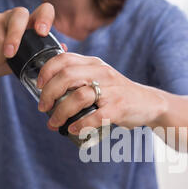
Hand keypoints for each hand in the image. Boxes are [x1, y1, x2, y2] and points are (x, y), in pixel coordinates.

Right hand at [0, 3, 54, 76]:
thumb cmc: (2, 59)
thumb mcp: (23, 62)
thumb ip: (39, 56)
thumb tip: (63, 49)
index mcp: (29, 25)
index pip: (43, 10)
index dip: (45, 18)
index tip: (42, 32)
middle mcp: (13, 17)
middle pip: (19, 15)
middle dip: (15, 37)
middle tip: (10, 54)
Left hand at [37, 53, 167, 133]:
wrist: (149, 103)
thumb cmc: (119, 94)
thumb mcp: (101, 77)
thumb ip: (81, 76)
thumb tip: (50, 85)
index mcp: (95, 64)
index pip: (65, 59)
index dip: (47, 71)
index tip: (38, 86)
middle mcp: (102, 73)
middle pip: (67, 76)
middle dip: (48, 93)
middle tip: (42, 108)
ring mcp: (111, 91)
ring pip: (78, 97)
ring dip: (61, 112)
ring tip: (54, 123)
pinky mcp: (118, 108)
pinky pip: (95, 116)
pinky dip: (81, 124)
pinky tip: (73, 129)